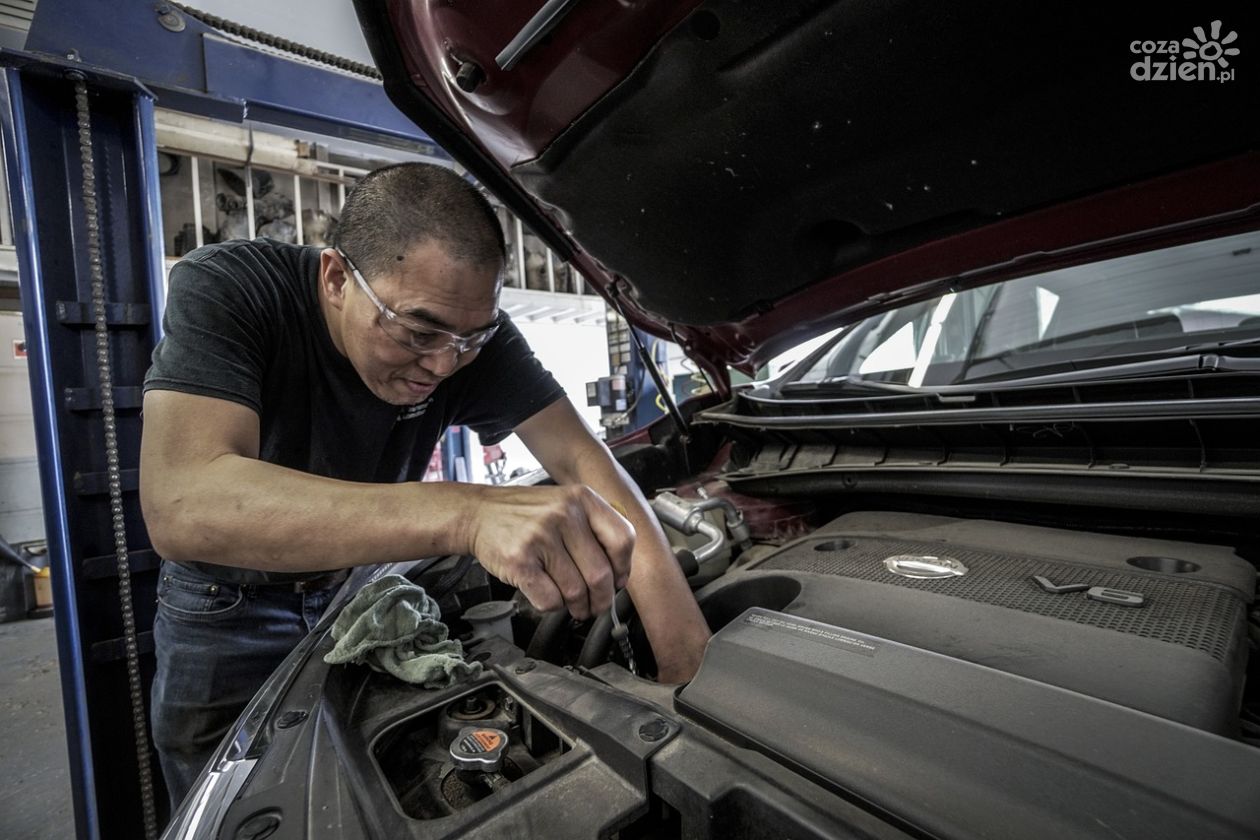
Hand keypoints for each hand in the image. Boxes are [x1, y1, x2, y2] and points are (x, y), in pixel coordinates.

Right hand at [467, 484, 634, 619]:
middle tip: (595, 605)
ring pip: (575, 591)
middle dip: (600, 599)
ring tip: (572, 605)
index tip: (617, 581)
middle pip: (600, 574)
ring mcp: (540, 537)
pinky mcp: (519, 560)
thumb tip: (619, 574)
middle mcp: (563, 514)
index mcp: (581, 499)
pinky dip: (552, 606)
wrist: (478, 513)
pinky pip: (550, 599)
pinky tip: (548, 595)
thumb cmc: (525, 515)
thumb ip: (594, 529)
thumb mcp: (565, 504)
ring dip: (576, 606)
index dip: (623, 569)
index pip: (623, 539)